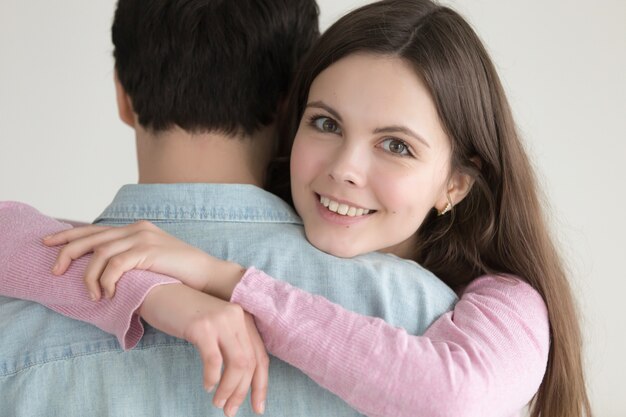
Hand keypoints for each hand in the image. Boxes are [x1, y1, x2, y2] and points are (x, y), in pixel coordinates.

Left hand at [43, 221, 243, 300]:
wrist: (207, 275)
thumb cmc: (181, 274)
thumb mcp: (152, 262)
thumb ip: (131, 260)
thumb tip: (106, 273)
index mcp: (137, 229)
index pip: (96, 230)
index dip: (70, 236)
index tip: (49, 244)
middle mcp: (137, 229)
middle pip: (92, 237)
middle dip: (67, 251)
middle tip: (55, 270)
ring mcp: (143, 238)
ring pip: (100, 253)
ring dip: (90, 277)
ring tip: (93, 295)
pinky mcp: (148, 251)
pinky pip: (115, 265)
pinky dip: (107, 280)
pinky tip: (108, 293)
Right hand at [141, 284, 268, 415]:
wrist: (159, 293)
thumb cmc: (186, 315)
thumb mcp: (215, 327)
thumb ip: (231, 344)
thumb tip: (241, 382)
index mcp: (244, 319)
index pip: (261, 357)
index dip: (261, 385)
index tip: (258, 408)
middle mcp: (237, 317)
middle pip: (250, 363)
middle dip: (242, 392)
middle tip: (230, 411)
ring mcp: (220, 320)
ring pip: (238, 364)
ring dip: (229, 389)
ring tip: (218, 403)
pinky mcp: (202, 326)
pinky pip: (214, 360)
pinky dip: (212, 378)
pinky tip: (207, 386)